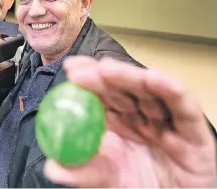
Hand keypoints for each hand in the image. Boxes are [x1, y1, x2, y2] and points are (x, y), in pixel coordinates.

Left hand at [43, 56, 215, 187]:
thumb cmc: (141, 188)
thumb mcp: (106, 180)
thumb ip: (82, 171)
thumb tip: (52, 166)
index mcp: (119, 123)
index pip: (102, 94)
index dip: (88, 79)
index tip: (71, 68)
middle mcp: (141, 117)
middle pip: (123, 88)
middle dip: (103, 75)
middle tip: (84, 70)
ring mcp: (167, 121)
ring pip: (150, 91)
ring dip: (130, 77)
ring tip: (108, 70)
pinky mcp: (193, 130)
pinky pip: (184, 107)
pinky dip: (171, 90)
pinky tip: (154, 78)